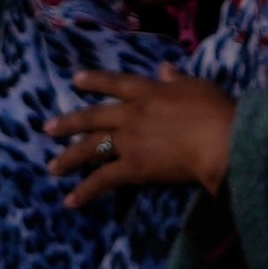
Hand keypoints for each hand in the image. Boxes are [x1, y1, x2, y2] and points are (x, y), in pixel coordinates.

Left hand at [57, 69, 239, 214]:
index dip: (94, 81)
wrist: (220, 139)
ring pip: (91, 147)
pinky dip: (86, 191)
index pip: (115, 83)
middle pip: (93, 117)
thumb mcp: (197, 86)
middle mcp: (131, 114)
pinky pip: (103, 179)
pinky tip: (70, 201)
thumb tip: (165, 67)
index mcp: (148, 91)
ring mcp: (129, 140)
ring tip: (52, 167)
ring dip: (69, 157)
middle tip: (47, 128)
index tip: (75, 80)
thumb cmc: (217, 111)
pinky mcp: (133, 167)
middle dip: (68, 123)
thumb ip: (177, 78)